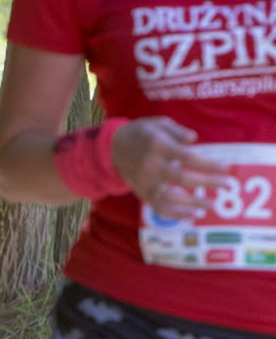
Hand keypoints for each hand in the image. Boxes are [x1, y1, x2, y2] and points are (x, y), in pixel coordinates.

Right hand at [111, 116, 232, 219]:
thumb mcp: (157, 123)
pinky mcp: (142, 193)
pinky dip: (177, 214)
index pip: (187, 157)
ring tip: (212, 204)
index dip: (207, 164)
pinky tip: (194, 215)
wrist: (112, 147)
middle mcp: (150, 165)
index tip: (225, 168)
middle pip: (182, 178)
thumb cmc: (142, 133)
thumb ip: (177, 131)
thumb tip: (194, 139)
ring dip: (194, 202)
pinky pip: (160, 207)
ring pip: (171, 197)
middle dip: (207, 182)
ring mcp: (145, 181)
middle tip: (226, 184)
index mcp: (157, 145)